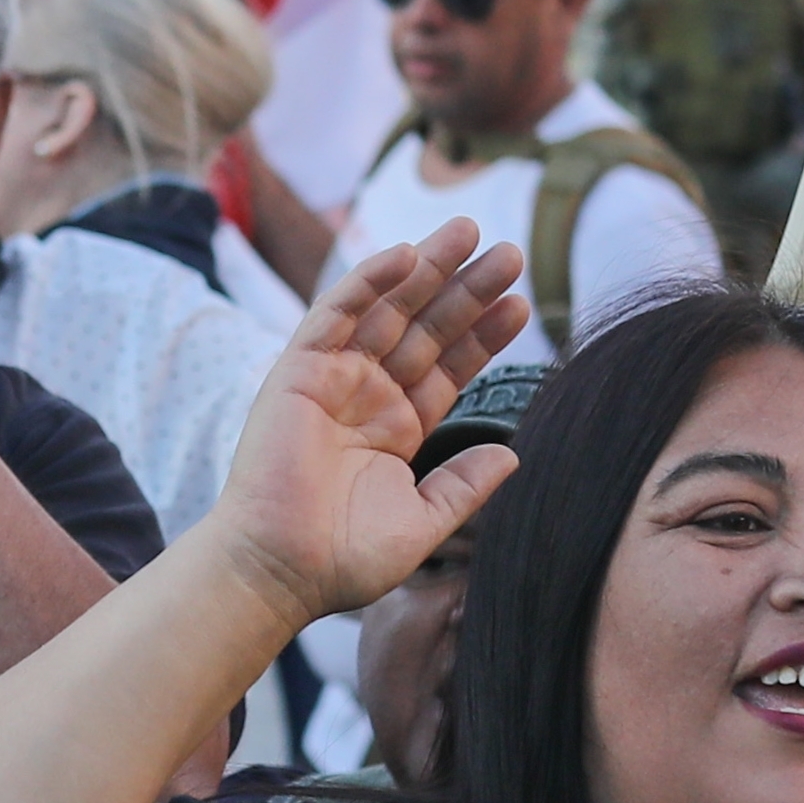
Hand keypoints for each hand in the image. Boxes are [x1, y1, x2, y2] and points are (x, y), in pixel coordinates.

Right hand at [202, 221, 532, 622]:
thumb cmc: (343, 559)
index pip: (449, 368)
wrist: (281, 570)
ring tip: (470, 231)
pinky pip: (334, 314)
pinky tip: (406, 254)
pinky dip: (367, 281)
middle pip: (426, 328)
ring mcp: (333, 379)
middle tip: (510, 253)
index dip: (484, 335)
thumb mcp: (423, 522)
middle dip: (466, 290)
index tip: (523, 305)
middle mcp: (368, 397)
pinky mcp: (298, 371)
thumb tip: (512, 453)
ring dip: (427, 269)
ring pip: (388, 310)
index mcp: (398, 429)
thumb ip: (464, 485)